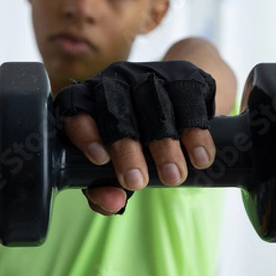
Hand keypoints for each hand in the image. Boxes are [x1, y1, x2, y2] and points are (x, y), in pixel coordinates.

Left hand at [54, 61, 216, 214]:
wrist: (179, 101)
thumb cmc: (134, 142)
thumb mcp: (113, 166)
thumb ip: (104, 190)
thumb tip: (113, 202)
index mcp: (87, 100)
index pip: (76, 109)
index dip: (85, 132)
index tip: (100, 160)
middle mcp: (114, 80)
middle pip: (116, 110)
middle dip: (127, 149)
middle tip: (137, 182)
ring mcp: (149, 73)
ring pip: (155, 105)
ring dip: (165, 146)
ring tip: (174, 178)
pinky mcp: (183, 74)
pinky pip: (189, 99)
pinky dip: (195, 133)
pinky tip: (200, 158)